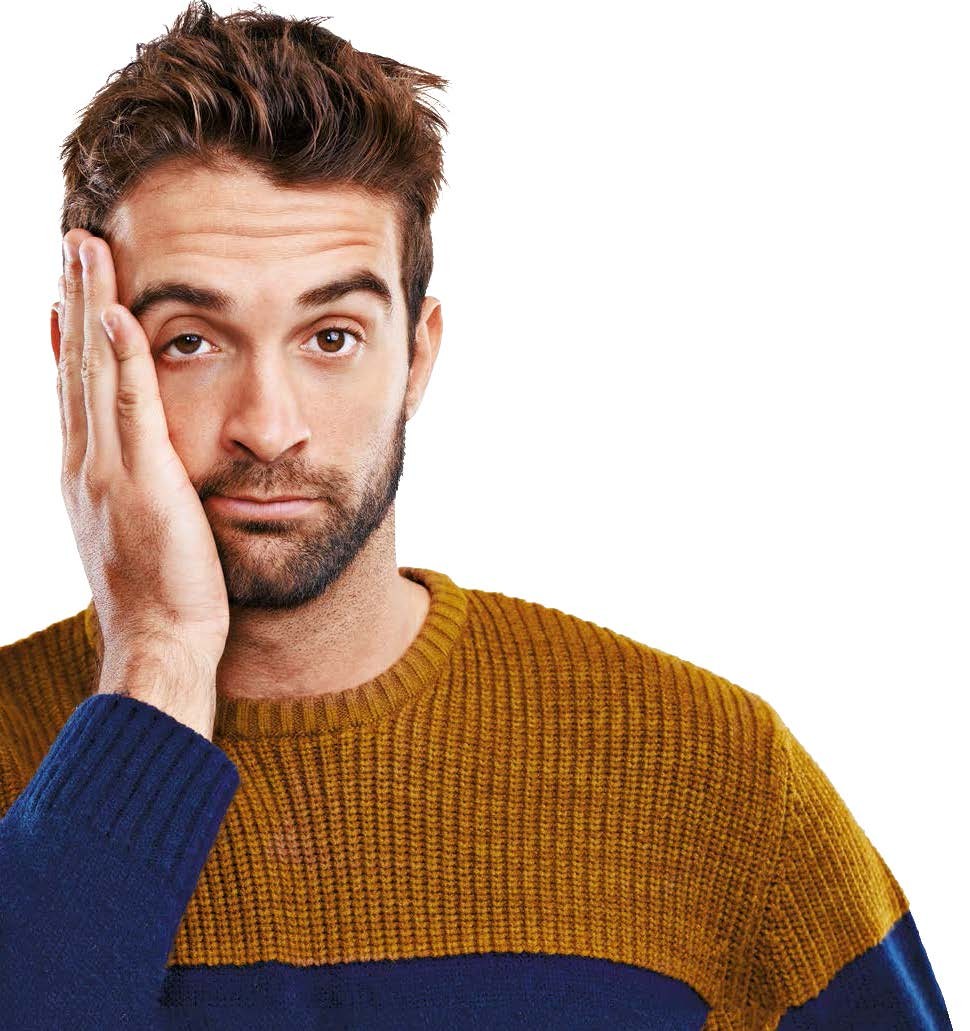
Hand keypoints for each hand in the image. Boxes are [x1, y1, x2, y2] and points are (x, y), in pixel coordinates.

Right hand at [53, 228, 229, 736]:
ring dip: (87, 304)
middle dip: (71, 297)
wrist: (160, 643)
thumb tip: (141, 455)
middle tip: (70, 239)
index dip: (70, 334)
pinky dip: (121, 359)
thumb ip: (132, 483)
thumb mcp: (136, 527)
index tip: (71, 286)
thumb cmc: (160, 592)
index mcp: (85, 473)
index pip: (75, 388)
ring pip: (94, 372)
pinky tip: (115, 313)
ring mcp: (107, 471)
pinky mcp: (141, 483)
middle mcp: (84, 464)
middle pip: (74, 365)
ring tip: (84, 246)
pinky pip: (131, 409)